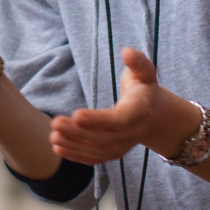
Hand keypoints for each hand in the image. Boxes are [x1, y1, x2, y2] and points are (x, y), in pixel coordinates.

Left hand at [49, 48, 198, 164]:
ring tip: (53, 136)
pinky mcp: (114, 152)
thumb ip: (137, 62)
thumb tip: (127, 51)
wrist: (155, 116)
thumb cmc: (145, 88)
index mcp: (140, 112)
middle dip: (78, 132)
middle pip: (104, 138)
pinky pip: (95, 158)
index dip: (98, 120)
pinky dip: (76, 155)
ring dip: (74, 145)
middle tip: (55, 123)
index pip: (119, 120)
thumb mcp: (145, 72)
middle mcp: (132, 133)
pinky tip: (59, 148)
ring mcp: (123, 146)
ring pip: (97, 151)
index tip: (76, 114)